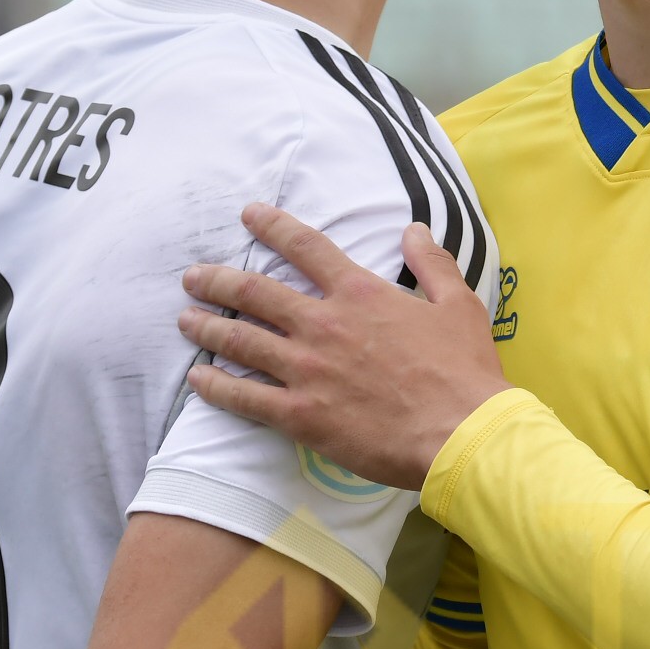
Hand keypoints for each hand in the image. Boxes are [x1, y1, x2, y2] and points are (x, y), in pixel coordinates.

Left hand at [179, 205, 507, 489]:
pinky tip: (198, 379)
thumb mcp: (459, 304)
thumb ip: (432, 263)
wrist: (461, 432)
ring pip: (240, 340)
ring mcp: (307, 370)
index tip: (248, 215)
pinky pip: (245, 397)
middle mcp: (324, 324)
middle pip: (255, 292)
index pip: (305, 248)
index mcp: (361, 293)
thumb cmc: (464, 371)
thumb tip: (414, 229)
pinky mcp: (300, 415)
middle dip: (217, 281)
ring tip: (185, 320)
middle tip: (193, 278)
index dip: (272, 226)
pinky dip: (215, 386)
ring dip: (206, 327)